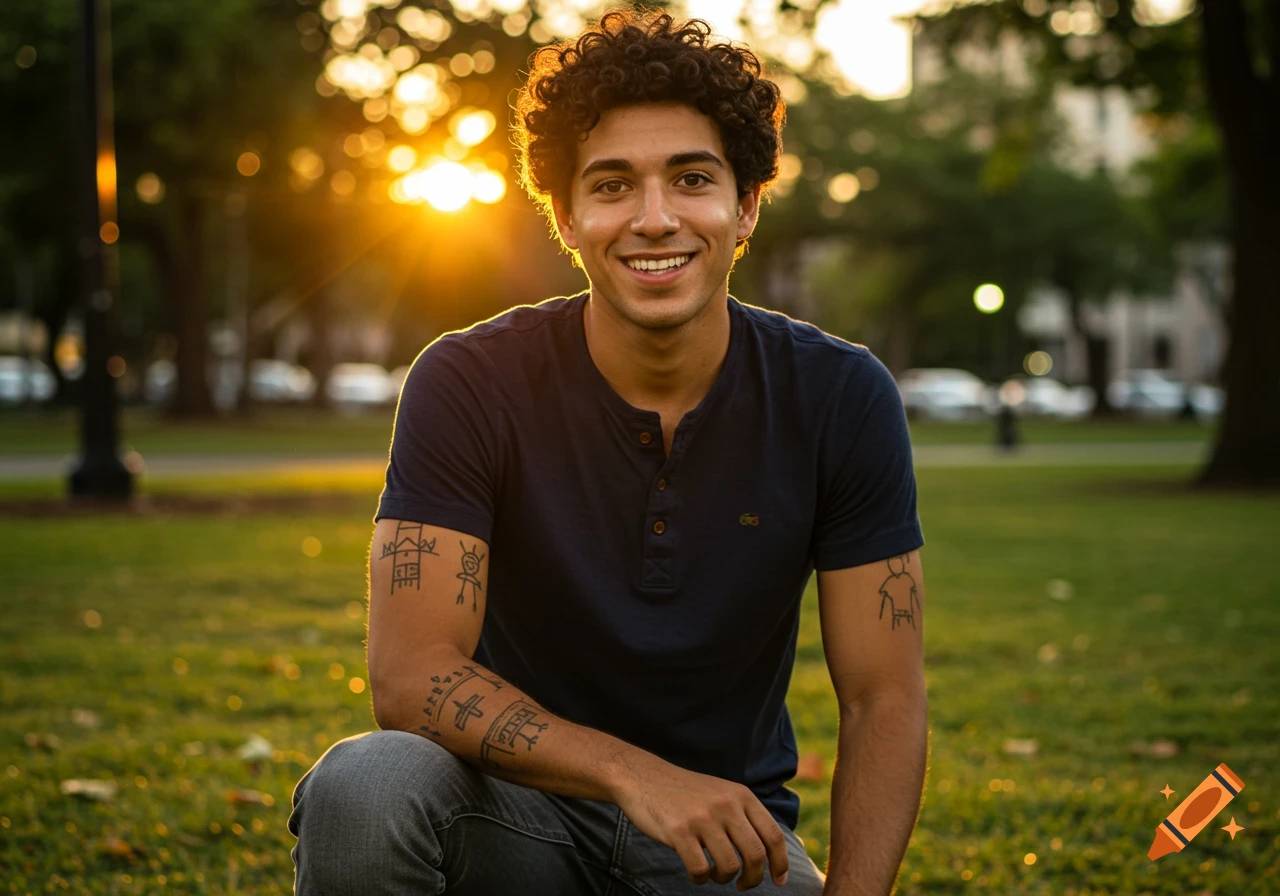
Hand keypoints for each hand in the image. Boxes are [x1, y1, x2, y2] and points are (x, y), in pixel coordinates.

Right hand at [613, 754, 789, 890]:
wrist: (644, 776)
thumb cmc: (685, 793)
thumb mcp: (722, 793)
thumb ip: (744, 815)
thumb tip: (770, 851)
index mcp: (741, 796)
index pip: (773, 835)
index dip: (780, 863)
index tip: (779, 880)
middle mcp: (726, 805)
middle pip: (755, 855)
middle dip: (754, 879)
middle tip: (744, 885)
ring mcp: (702, 818)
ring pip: (730, 866)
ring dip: (724, 879)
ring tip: (715, 874)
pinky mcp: (679, 831)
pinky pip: (700, 870)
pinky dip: (701, 878)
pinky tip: (696, 872)